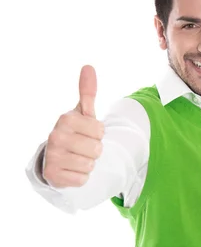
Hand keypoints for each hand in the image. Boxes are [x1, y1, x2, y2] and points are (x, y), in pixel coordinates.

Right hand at [43, 65, 104, 187]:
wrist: (56, 157)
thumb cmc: (74, 133)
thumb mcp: (82, 113)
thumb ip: (87, 92)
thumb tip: (89, 67)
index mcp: (66, 119)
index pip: (101, 131)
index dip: (98, 135)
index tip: (86, 134)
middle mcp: (56, 136)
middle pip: (97, 149)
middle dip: (93, 151)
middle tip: (81, 148)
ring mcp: (53, 156)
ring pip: (90, 165)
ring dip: (88, 164)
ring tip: (76, 158)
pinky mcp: (53, 175)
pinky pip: (82, 179)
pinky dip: (80, 177)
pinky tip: (71, 169)